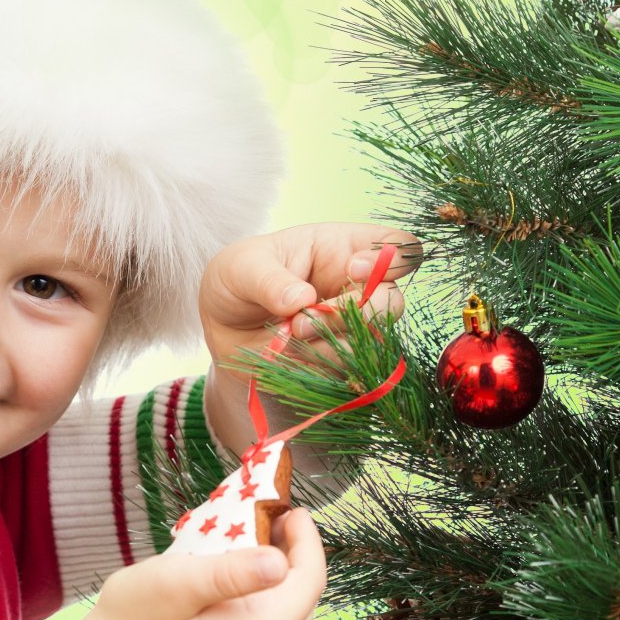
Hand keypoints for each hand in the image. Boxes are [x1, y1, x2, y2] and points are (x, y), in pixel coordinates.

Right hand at [62, 507, 328, 619]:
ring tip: (253, 542)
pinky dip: (267, 598)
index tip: (289, 508)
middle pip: (306, 596)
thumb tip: (280, 561)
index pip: (311, 578)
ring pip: (292, 612)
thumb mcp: (174, 584)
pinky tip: (238, 580)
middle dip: (294, 554)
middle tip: (267, 518)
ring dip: (281, 576)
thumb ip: (230, 573)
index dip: (306, 538)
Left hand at [198, 223, 420, 449]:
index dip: (391, 259)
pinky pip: (346, 372)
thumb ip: (270, 280)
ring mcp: (351, 327)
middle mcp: (357, 289)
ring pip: (369, 344)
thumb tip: (301, 299)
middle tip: (302, 320)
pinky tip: (288, 353)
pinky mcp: (340, 360)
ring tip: (284, 334)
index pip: (398, 247)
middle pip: (392, 303)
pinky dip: (316, 366)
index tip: (354, 268)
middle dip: (356, 313)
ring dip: (326, 344)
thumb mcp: (242, 268)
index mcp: (343, 249)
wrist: (221, 327)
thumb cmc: (238, 280)